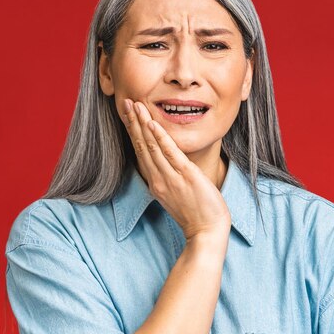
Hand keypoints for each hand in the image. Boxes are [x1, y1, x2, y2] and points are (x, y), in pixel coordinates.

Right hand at [119, 99, 230, 240]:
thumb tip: (165, 166)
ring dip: (142, 124)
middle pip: (141, 146)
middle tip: (126, 102)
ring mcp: (171, 178)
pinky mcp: (186, 176)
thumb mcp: (176, 195)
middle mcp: (158, 179)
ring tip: (135, 105)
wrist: (207, 231)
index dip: (133, 132)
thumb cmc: (196, 213)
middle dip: (133, 122)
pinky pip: (170, 154)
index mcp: (155, 183)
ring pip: (151, 146)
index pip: (140, 152)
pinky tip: (152, 123)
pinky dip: (160, 137)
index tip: (128, 114)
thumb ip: (168, 179)